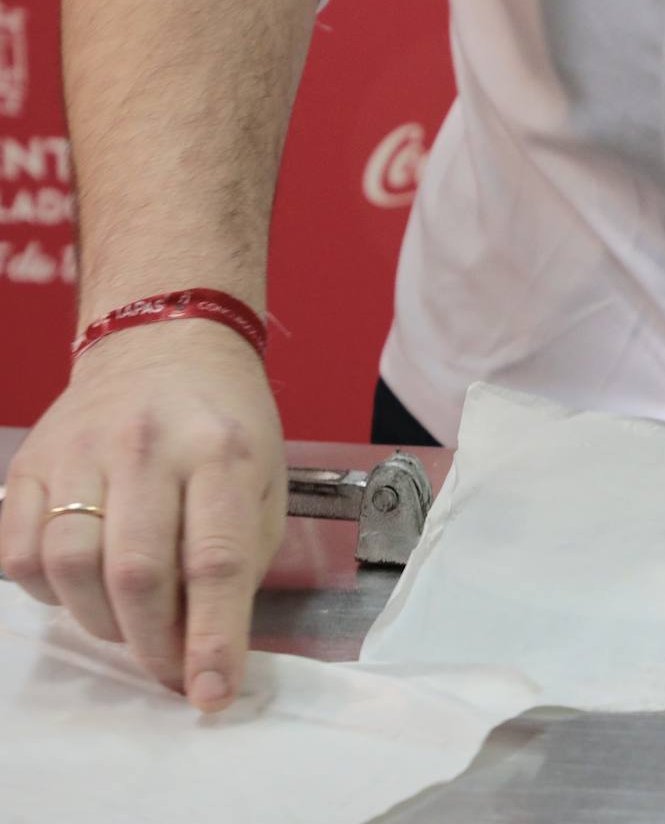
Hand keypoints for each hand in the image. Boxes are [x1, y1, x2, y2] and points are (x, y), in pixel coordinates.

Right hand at [0, 322, 286, 710]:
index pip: (213, 561)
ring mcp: (80, 452)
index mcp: (222, 453)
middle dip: (154, 645)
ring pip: (71, 568)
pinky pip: (18, 554)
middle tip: (170, 672)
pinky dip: (49, 592)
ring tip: (132, 626)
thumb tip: (212, 650)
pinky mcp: (30, 463)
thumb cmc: (226, 427)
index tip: (211, 694)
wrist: (166, 346)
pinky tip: (84, 588)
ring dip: (103, 624)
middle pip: (136, 573)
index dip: (212, 640)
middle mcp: (146, 448)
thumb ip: (240, 563)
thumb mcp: (264, 485)